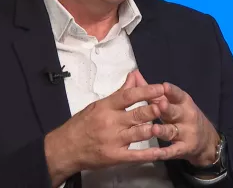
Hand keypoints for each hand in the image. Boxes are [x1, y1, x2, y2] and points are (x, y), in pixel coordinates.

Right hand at [44, 70, 166, 186]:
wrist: (65, 149)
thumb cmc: (81, 125)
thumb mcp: (97, 105)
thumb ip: (119, 93)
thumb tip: (134, 76)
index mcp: (106, 107)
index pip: (128, 96)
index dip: (146, 91)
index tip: (160, 88)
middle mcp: (111, 122)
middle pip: (137, 114)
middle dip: (153, 109)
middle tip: (167, 105)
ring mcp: (114, 140)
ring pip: (139, 133)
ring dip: (154, 129)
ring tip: (166, 125)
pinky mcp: (116, 156)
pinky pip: (136, 155)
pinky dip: (149, 154)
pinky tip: (161, 151)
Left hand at [135, 73, 219, 166]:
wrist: (206, 141)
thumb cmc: (183, 116)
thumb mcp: (173, 102)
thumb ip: (154, 91)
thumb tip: (134, 74)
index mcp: (184, 102)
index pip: (178, 95)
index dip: (171, 91)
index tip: (164, 86)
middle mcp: (187, 116)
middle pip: (175, 112)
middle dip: (168, 109)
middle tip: (159, 105)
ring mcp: (186, 133)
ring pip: (172, 131)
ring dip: (164, 130)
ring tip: (154, 129)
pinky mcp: (184, 149)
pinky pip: (173, 151)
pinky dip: (164, 153)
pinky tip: (155, 154)